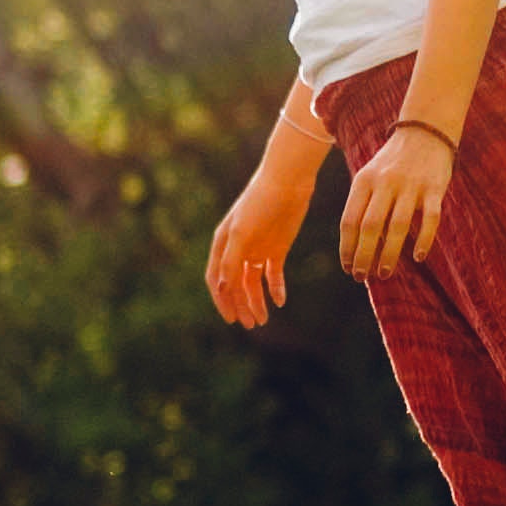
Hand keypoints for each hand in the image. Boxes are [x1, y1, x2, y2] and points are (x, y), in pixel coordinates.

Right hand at [207, 166, 312, 328]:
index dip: (222, 300)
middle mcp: (238, 249)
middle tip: (252, 324)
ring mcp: (257, 249)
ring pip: (253, 283)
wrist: (288, 181)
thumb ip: (231, 260)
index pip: (217, 279)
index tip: (231, 319)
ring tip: (264, 319)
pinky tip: (280, 301)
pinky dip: (275, 288)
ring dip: (256, 301)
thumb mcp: (242, 232)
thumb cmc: (259, 203)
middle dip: (241, 305)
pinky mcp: (277, 248)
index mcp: (223, 244)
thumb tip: (222, 288)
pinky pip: (273, 274)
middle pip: (235, 285)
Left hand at [340, 123, 454, 279]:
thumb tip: (357, 247)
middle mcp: (385, 183)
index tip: (348, 268)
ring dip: (389, 253)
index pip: (349, 220)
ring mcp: (411, 185)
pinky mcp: (435, 187)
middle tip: (362, 277)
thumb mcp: (369, 177)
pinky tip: (419, 257)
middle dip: (363, 256)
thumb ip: (362, 206)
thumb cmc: (392, 163)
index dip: (347, 248)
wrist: (424, 131)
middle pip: (370, 226)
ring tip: (384, 273)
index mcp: (363, 181)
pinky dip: (424, 239)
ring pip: (398, 226)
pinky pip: (430, 218)